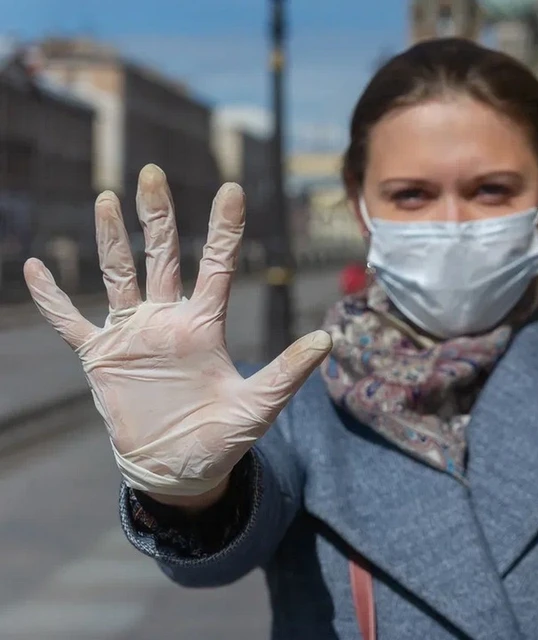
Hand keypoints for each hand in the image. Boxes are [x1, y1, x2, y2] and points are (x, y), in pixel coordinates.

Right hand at [24, 165, 330, 497]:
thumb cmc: (223, 437)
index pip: (217, 266)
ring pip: (119, 275)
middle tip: (155, 172)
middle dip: (158, 216)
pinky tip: (36, 269)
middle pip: (162, 256)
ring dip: (112, 239)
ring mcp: (133, 335)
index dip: (224, 229)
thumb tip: (327, 340)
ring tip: (107, 197)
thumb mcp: (259, 405)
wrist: (180, 470)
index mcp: (206, 325)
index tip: (232, 189)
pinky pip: (72, 322)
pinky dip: (52, 299)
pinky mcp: (102, 357)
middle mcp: (168, 320)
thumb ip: (288, 372)